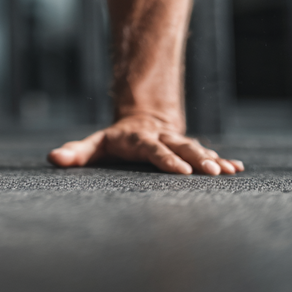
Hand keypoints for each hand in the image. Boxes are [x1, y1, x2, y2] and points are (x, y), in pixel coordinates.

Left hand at [48, 114, 244, 175]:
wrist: (143, 119)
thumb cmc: (116, 141)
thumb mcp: (95, 144)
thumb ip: (76, 152)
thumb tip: (53, 158)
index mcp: (139, 139)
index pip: (152, 149)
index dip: (165, 159)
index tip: (180, 171)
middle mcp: (163, 139)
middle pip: (181, 146)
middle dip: (197, 158)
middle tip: (211, 172)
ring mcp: (179, 143)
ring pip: (197, 149)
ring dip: (212, 160)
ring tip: (226, 172)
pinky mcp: (191, 150)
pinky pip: (210, 154)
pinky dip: (224, 161)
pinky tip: (238, 170)